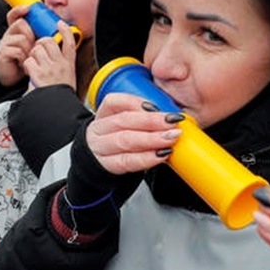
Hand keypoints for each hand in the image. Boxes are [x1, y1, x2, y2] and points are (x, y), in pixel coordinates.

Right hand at [0, 5, 38, 87]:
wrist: (15, 77)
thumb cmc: (27, 59)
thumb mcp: (34, 44)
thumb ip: (39, 33)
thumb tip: (54, 23)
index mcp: (17, 30)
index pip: (14, 15)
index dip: (19, 10)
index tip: (27, 9)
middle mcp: (10, 34)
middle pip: (21, 24)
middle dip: (31, 34)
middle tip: (33, 45)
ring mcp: (5, 43)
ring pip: (21, 38)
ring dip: (29, 49)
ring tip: (29, 57)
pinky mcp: (3, 53)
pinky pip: (18, 51)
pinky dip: (24, 58)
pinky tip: (24, 62)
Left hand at [22, 21, 77, 90]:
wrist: (56, 109)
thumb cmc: (61, 96)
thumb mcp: (69, 78)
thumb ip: (63, 66)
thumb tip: (57, 57)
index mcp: (69, 65)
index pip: (70, 42)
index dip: (65, 30)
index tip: (60, 24)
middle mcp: (60, 64)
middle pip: (49, 41)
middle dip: (40, 43)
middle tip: (39, 52)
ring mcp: (49, 68)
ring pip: (36, 49)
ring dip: (32, 55)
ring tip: (34, 64)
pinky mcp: (38, 74)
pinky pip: (29, 61)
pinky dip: (27, 66)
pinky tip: (30, 72)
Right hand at [59, 94, 182, 232]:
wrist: (96, 168)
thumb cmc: (117, 141)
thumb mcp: (124, 125)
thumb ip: (142, 117)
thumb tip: (171, 114)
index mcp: (103, 114)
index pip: (114, 102)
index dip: (136, 102)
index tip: (158, 106)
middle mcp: (99, 129)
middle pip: (124, 121)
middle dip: (152, 120)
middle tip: (173, 121)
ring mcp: (101, 148)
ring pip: (125, 140)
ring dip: (152, 139)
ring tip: (171, 137)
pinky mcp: (107, 166)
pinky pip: (128, 161)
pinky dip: (146, 158)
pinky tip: (161, 155)